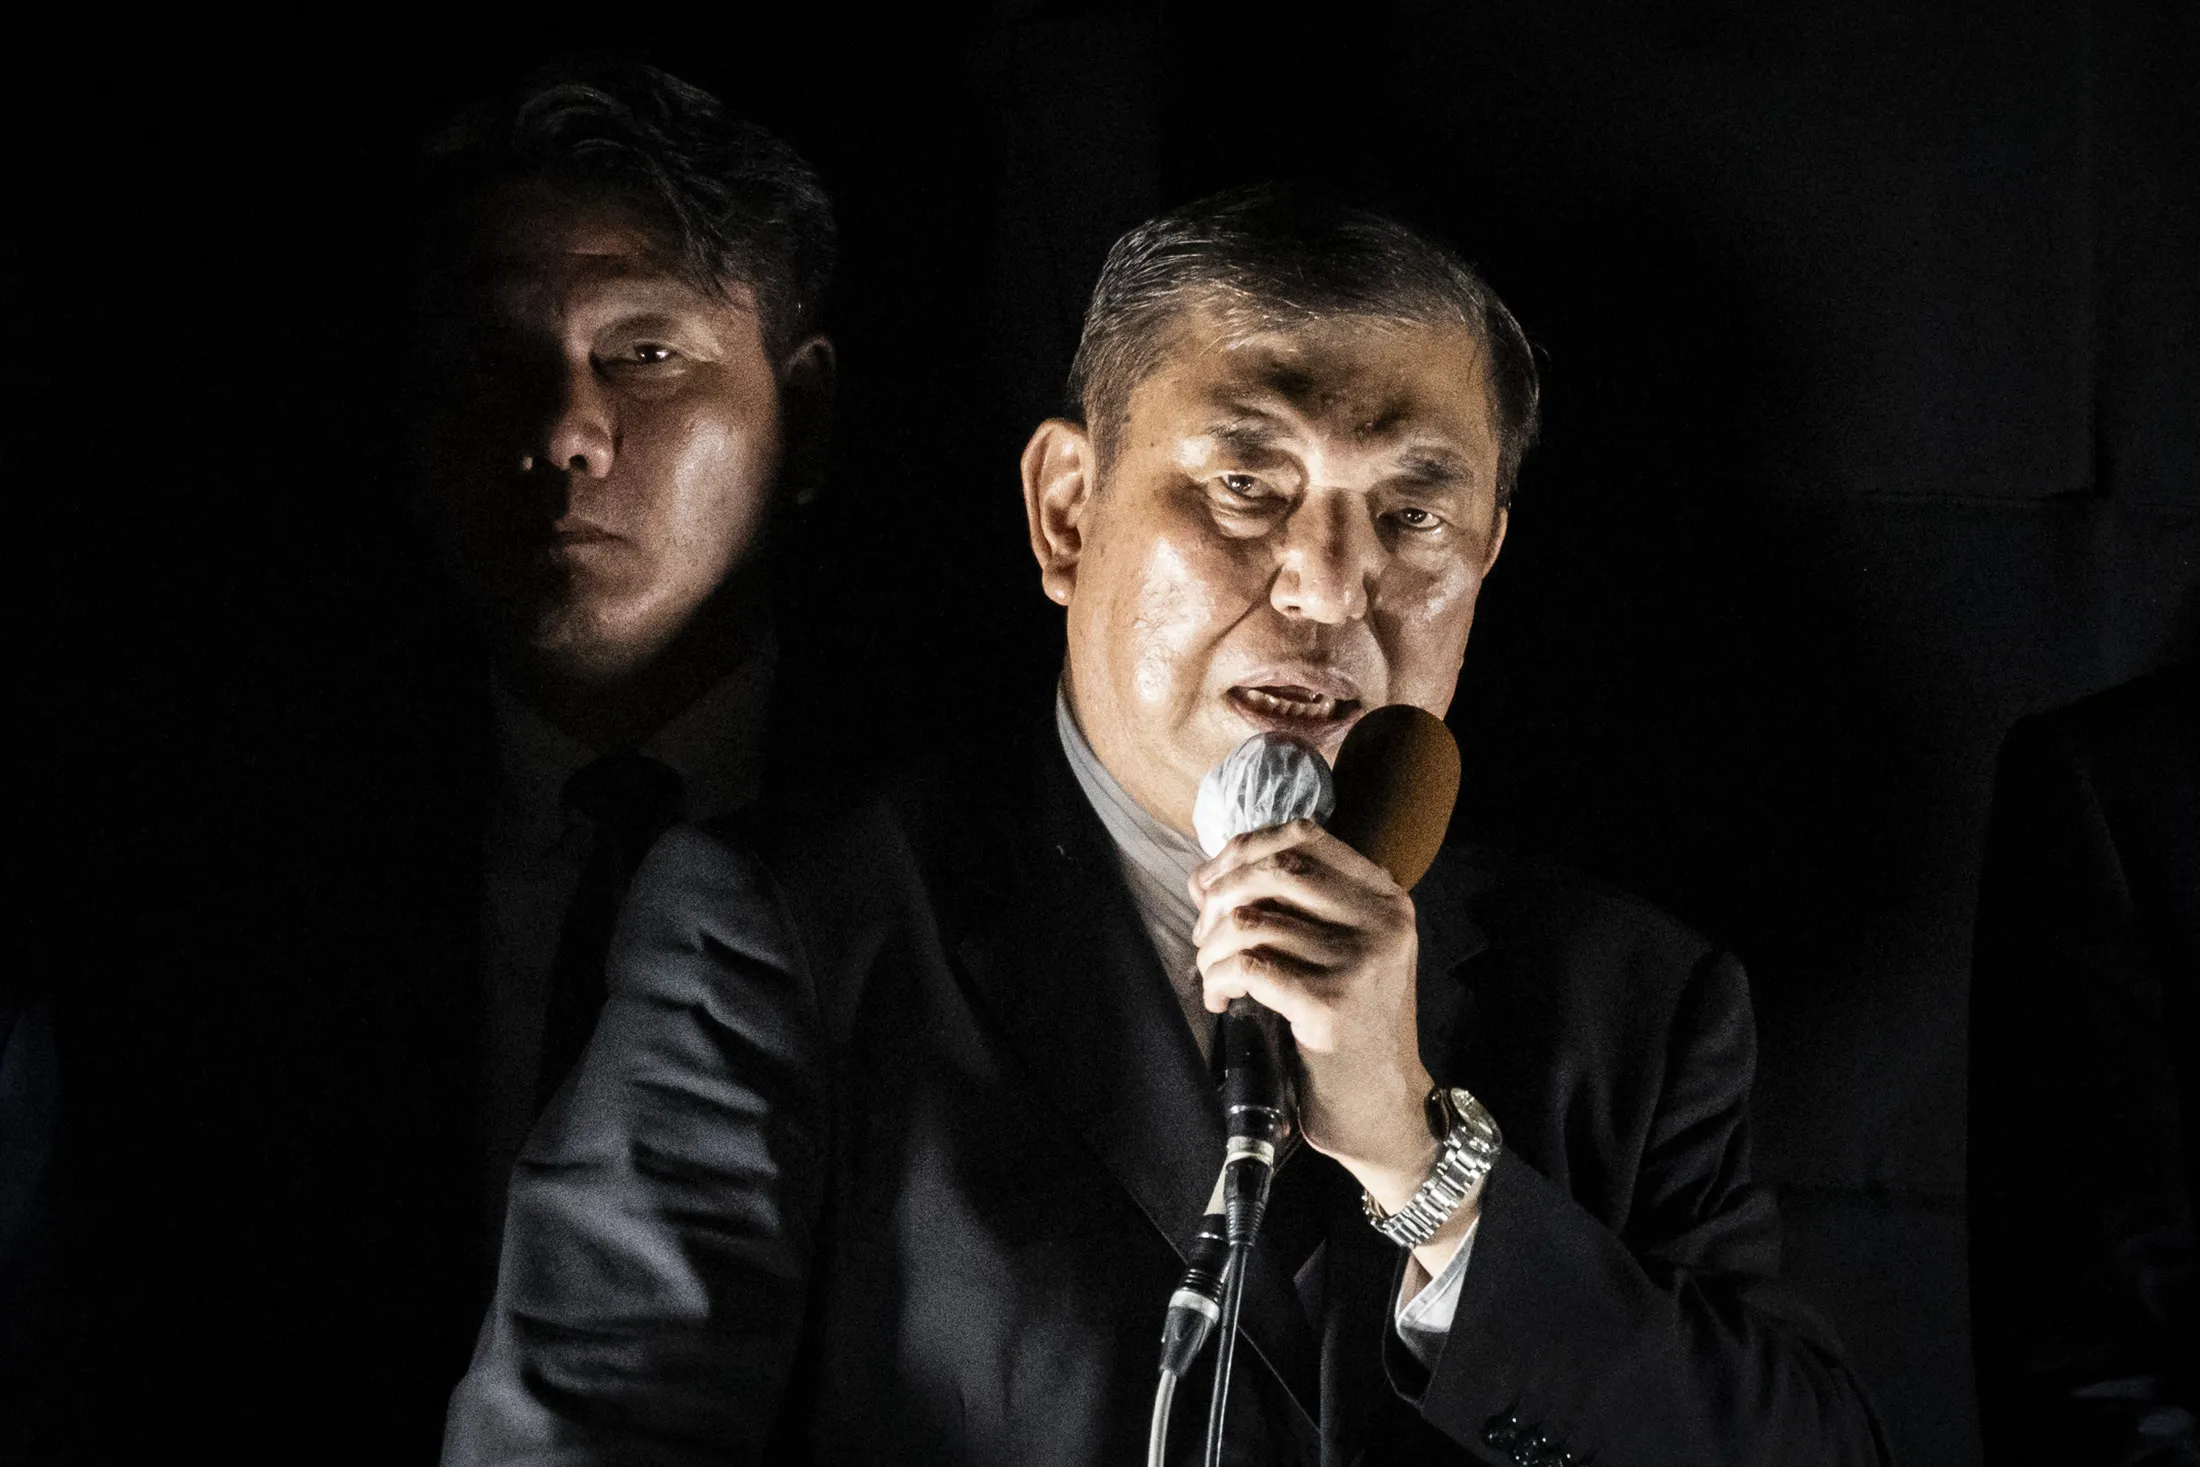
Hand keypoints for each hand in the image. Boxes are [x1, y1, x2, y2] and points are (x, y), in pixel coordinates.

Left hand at [1190, 819, 1437, 1202]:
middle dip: (1221, 896)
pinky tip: (1220, 1000)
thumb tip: (1203, 878)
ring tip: (1212, 974)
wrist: (1383, 1108)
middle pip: (1275, 870)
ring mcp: (1360, 962)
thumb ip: (1285, 908)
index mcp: (1386, 899)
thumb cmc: (1353, 1029)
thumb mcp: (1338, 955)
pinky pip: (1248, 967)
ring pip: (1252, 921)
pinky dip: (1219, 979)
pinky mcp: (1330, 1004)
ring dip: (1212, 948)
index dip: (1245, 848)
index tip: (1212, 882)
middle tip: (1204, 935)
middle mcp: (1381, 922)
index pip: (1305, 836)